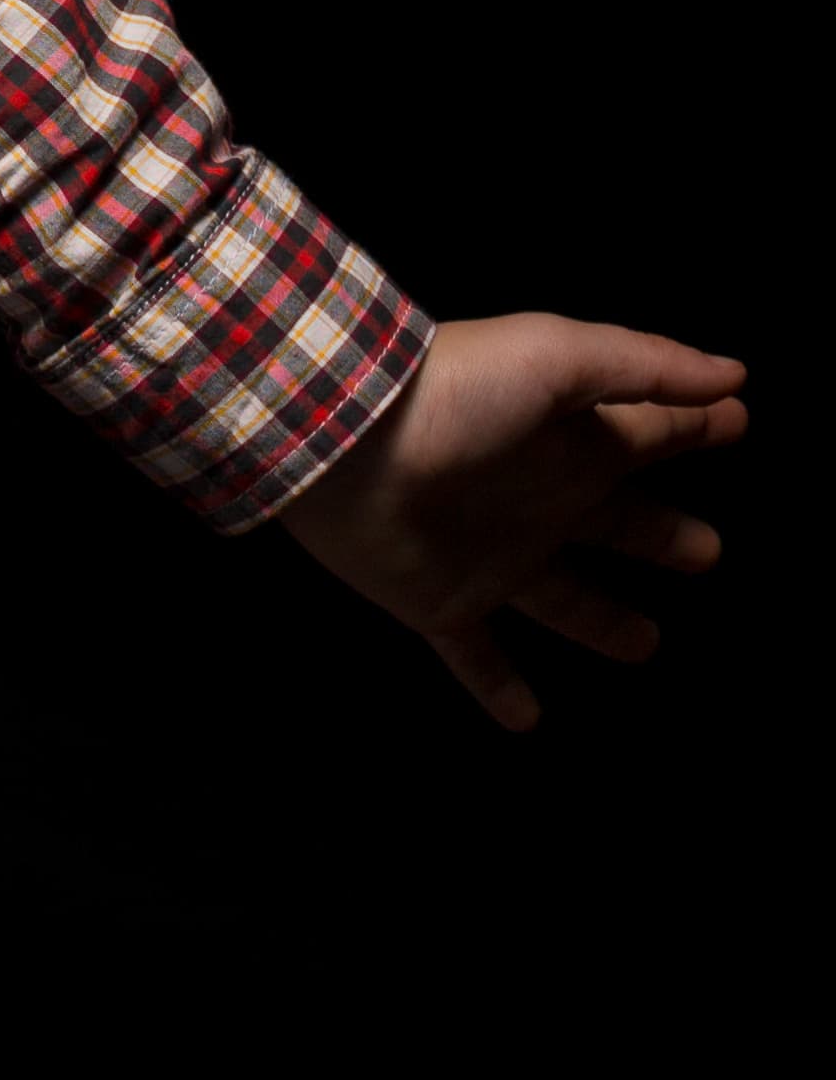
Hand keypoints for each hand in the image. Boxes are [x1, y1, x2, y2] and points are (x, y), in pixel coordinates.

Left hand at [280, 310, 747, 729]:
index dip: (693, 426)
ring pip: (561, 598)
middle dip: (661, 534)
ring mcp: (489, 554)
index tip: (738, 420)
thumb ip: (644, 366)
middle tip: (709, 551)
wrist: (341, 439)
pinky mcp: (441, 600)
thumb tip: (734, 377)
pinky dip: (498, 687)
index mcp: (566, 441)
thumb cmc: (452, 392)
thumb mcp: (555, 358)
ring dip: (603, 622)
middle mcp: (536, 499)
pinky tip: (527, 721)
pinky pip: (475, 654)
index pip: (646, 433)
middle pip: (617, 521)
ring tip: (646, 645)